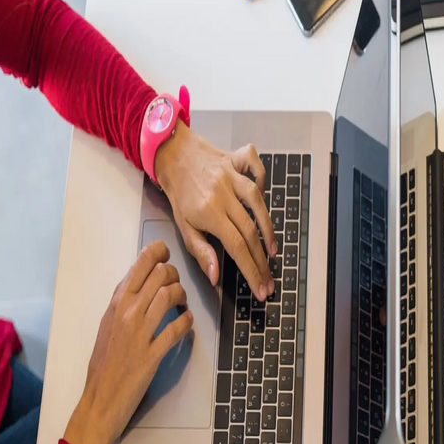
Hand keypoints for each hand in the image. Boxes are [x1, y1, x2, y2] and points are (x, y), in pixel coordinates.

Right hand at [64, 241, 193, 443]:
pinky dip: (187, 323)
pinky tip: (188, 324)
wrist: (99, 400)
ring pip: (169, 295)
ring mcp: (138, 333)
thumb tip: (139, 283)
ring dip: (183, 296)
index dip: (158, 253)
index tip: (167, 255)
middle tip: (177, 285)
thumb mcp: (108, 326)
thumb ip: (123, 304)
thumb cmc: (104, 364)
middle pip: (159, 274)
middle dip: (175, 274)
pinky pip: (176, 329)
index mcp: (115, 304)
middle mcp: (126, 313)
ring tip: (183, 304)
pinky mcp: (151, 354)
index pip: (139, 265)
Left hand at [154, 121, 276, 300]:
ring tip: (272, 251)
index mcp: (208, 212)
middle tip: (269, 281)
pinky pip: (255, 166)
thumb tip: (215, 277)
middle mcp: (222, 193)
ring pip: (258, 201)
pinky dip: (262, 178)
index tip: (261, 289)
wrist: (171, 155)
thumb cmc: (179, 194)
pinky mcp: (236, 159)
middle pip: (250, 231)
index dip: (251, 270)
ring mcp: (231, 175)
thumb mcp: (183, 228)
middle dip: (262, 261)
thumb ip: (201, 252)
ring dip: (268, 228)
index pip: (236, 247)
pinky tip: (263, 198)